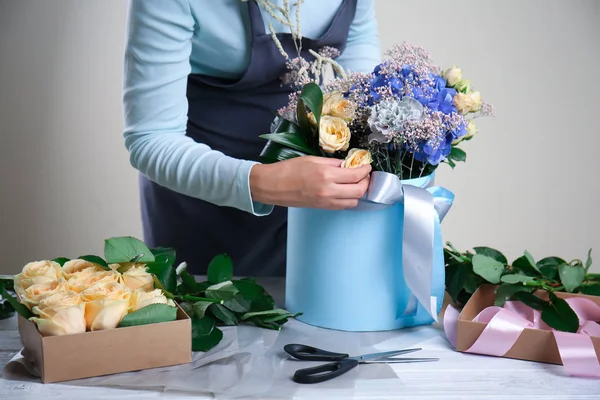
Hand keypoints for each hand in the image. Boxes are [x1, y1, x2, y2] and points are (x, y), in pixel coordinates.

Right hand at [250, 156, 370, 209]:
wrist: (272, 186)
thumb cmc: (289, 169)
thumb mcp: (312, 159)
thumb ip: (332, 163)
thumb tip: (347, 164)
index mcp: (326, 175)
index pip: (355, 175)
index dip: (365, 170)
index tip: (367, 165)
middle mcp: (328, 190)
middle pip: (359, 190)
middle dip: (366, 181)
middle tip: (365, 174)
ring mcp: (326, 201)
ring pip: (354, 201)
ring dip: (359, 192)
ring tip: (356, 182)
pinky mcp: (322, 207)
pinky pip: (343, 206)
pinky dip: (349, 199)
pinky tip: (346, 190)